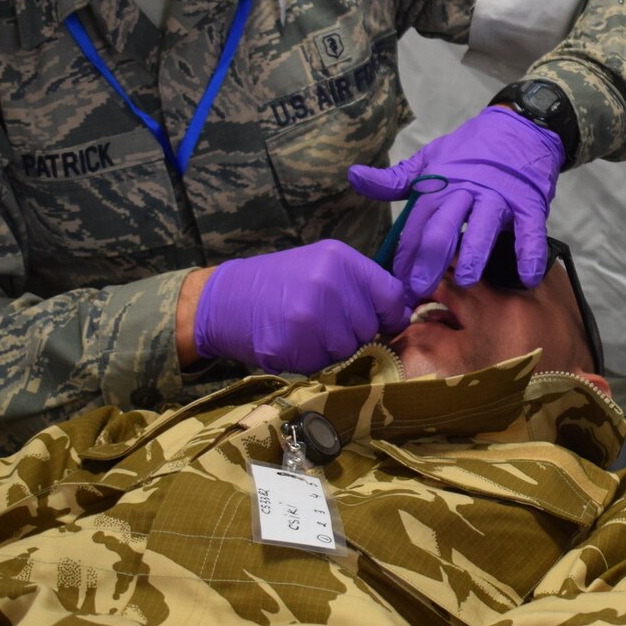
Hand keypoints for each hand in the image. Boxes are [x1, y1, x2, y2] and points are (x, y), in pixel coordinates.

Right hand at [192, 239, 410, 373]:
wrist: (224, 299)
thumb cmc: (279, 283)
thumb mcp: (321, 266)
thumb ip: (359, 285)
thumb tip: (401, 314)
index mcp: (341, 260)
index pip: (391, 295)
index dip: (391, 315)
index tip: (382, 322)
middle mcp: (328, 284)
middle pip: (369, 328)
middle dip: (353, 333)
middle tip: (325, 324)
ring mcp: (309, 316)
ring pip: (348, 350)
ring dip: (332, 350)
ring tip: (307, 334)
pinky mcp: (292, 344)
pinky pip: (321, 365)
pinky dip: (310, 362)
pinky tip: (292, 344)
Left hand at [348, 106, 563, 301]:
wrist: (519, 127)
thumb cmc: (470, 151)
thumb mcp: (430, 160)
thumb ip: (395, 179)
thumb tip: (353, 176)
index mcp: (440, 183)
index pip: (418, 221)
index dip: (406, 252)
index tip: (394, 281)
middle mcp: (467, 190)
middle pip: (445, 224)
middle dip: (430, 257)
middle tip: (419, 288)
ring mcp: (499, 197)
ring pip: (484, 225)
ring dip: (475, 253)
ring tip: (466, 281)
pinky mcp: (529, 202)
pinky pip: (530, 230)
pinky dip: (530, 252)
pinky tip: (527, 278)